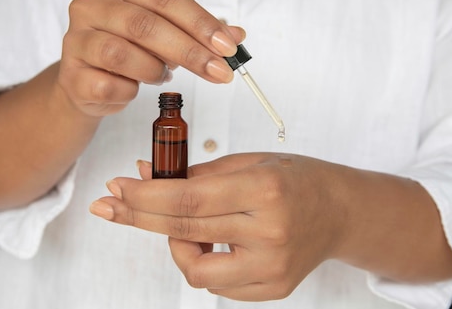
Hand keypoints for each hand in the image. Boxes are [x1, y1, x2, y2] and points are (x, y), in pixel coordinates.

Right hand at [58, 0, 244, 115]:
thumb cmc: (131, 47)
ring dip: (154, 70)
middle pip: (145, 25)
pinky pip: (108, 85)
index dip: (200, 21)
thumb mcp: (166, 29)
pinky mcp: (71, 75)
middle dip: (190, 52)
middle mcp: (90, 4)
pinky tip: (132, 87)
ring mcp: (75, 39)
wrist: (87, 80)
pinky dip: (130, 91)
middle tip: (220, 72)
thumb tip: (237, 37)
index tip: (228, 46)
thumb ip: (199, 30)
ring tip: (161, 74)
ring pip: (123, 55)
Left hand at [90, 153, 347, 300]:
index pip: (188, 197)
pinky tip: (210, 242)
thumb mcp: (249, 162)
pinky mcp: (273, 288)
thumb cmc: (297, 180)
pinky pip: (217, 286)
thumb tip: (147, 176)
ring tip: (182, 226)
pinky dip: (202, 262)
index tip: (117, 188)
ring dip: (175, 245)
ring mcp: (272, 267)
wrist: (340, 211)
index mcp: (264, 190)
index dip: (144, 195)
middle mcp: (269, 232)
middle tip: (112, 205)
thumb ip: (198, 174)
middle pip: (184, 229)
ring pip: (195, 270)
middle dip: (139, 216)